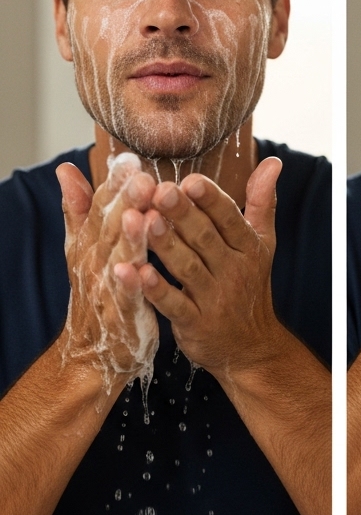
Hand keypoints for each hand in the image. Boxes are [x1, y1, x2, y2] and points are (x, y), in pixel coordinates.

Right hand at [56, 152, 160, 391]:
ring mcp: (107, 290)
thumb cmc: (96, 293)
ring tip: (140, 213)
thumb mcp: (83, 249)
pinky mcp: (120, 316)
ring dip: (128, 238)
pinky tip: (136, 270)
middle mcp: (96, 263)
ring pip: (118, 259)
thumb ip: (78, 210)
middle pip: (111, 228)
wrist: (92, 355)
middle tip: (141, 175)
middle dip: (125, 203)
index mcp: (92, 244)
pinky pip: (126, 298)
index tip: (128, 158)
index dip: (113, 184)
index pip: (101, 208)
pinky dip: (129, 283)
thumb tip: (65, 168)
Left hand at [139, 158, 282, 379]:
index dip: (212, 200)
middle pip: (206, 239)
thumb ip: (261, 202)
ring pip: (187, 268)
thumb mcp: (263, 243)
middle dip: (183, 215)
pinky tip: (132, 272)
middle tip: (160, 191)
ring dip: (165, 245)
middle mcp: (233, 270)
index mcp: (248, 247)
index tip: (191, 180)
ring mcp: (213, 298)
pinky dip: (153, 289)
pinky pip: (172, 305)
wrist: (251, 347)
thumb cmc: (250, 286)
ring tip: (143, 221)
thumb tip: (273, 163)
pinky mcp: (194, 324)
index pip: (231, 219)